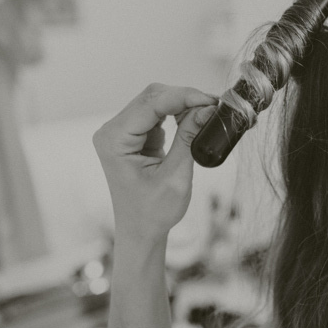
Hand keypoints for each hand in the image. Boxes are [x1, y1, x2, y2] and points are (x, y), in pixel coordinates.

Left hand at [93, 83, 216, 242]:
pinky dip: (179, 112)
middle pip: (152, 97)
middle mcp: (112, 131)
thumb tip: (207, 108)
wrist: (141, 231)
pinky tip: (195, 119)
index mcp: (115, 141)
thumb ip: (189, 138)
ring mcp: (122, 131)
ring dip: (184, 104)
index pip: (151, 104)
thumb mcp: (176, 176)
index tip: (212, 100)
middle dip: (185, 97)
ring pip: (156, 101)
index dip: (184, 97)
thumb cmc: (153, 212)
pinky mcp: (134, 134)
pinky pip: (158, 112)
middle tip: (215, 106)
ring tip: (208, 114)